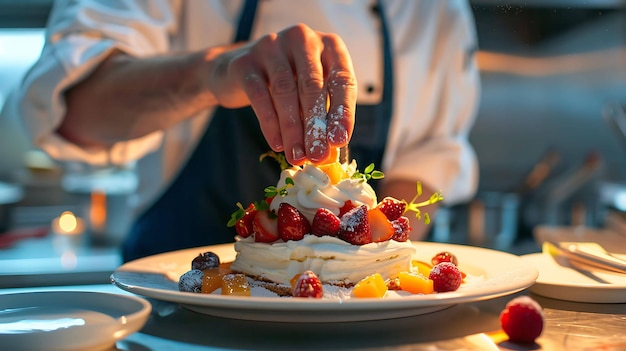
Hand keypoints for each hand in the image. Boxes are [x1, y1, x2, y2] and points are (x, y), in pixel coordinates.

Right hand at [207, 24, 356, 164]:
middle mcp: (302, 39)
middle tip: (317, 155)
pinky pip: (260, 95)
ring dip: (292, 129)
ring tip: (297, 155)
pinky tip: (276, 143)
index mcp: (329, 45)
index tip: (339, 141)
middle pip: (312, 86)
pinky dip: (270, 123)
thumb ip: (324, 113)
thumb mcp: (310, 92)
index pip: (342, 80)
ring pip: (285, 91)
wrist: (239, 72)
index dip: (343, 113)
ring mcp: (272, 46)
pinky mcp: (245, 62)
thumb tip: (331, 149)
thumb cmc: (287, 83)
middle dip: (316, 126)